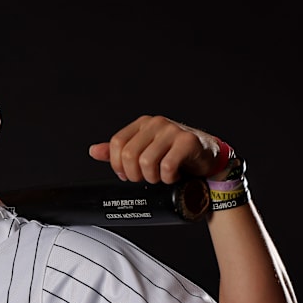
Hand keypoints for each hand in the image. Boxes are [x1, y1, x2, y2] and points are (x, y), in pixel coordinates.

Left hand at [88, 115, 222, 183]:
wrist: (208, 158)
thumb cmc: (176, 154)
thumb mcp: (145, 150)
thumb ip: (120, 150)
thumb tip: (94, 151)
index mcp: (143, 124)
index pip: (116, 143)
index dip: (117, 165)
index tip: (126, 175)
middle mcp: (156, 124)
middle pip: (128, 155)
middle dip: (135, 175)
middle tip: (146, 178)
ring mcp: (172, 131)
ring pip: (146, 162)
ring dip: (152, 178)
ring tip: (160, 177)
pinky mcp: (188, 142)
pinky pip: (167, 166)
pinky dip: (167, 178)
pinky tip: (173, 176)